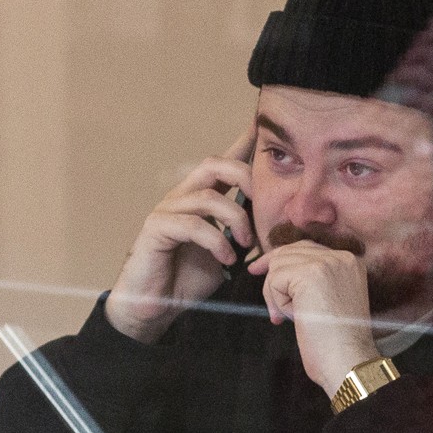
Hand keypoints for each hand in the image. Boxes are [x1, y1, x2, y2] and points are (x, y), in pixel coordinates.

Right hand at [105, 127, 255, 342]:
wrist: (157, 306)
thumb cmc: (190, 278)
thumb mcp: (228, 252)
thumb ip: (244, 234)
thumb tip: (276, 226)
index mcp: (201, 198)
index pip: (223, 163)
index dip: (242, 142)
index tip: (261, 126)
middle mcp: (183, 196)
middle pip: (214, 164)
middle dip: (245, 177)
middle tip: (265, 204)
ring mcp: (167, 210)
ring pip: (208, 196)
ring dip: (235, 219)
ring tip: (247, 245)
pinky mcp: (156, 228)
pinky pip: (192, 224)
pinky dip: (216, 240)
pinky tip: (226, 258)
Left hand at [248, 239, 380, 397]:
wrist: (347, 360)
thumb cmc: (337, 342)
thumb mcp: (330, 300)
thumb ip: (313, 281)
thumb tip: (278, 271)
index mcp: (350, 262)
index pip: (307, 248)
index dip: (282, 258)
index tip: (262, 267)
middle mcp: (341, 257)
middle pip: (290, 252)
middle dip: (273, 273)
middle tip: (254, 277)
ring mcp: (327, 263)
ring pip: (280, 266)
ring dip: (277, 294)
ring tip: (290, 317)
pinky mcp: (310, 274)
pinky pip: (275, 280)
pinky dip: (277, 302)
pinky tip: (292, 318)